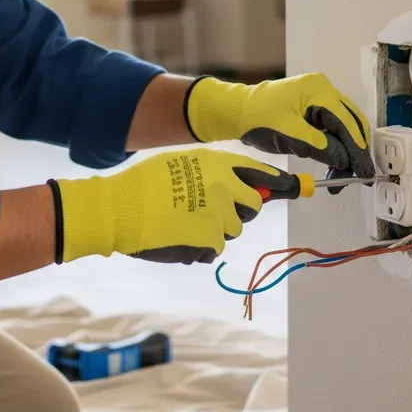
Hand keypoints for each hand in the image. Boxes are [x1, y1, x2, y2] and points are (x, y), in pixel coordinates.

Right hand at [52, 149, 290, 264]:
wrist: (118, 207)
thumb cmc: (143, 184)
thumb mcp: (179, 164)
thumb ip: (212, 173)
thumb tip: (245, 189)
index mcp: (216, 163)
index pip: (259, 173)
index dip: (277, 183)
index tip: (293, 188)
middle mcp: (223, 186)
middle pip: (253, 205)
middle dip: (240, 210)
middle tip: (213, 210)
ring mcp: (218, 214)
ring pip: (232, 229)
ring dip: (214, 229)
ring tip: (181, 220)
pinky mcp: (209, 240)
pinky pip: (214, 248)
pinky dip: (199, 246)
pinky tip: (176, 236)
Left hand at [184, 74, 374, 191]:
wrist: (236, 112)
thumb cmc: (257, 118)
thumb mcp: (289, 135)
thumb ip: (320, 146)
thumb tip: (346, 160)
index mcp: (317, 89)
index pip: (346, 122)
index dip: (357, 149)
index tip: (363, 172)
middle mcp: (322, 89)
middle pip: (350, 123)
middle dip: (354, 152)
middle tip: (357, 177)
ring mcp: (318, 98)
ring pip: (343, 128)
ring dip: (345, 152)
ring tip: (340, 177)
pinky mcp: (313, 108)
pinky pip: (331, 128)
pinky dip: (334, 147)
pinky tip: (333, 165)